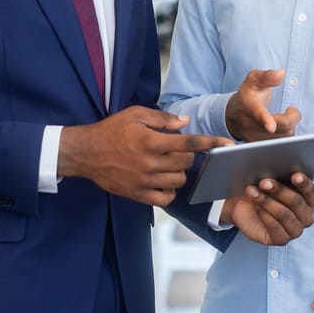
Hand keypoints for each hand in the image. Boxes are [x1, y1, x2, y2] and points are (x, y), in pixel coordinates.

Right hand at [58, 106, 231, 206]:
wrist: (86, 153)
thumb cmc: (111, 130)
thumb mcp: (135, 114)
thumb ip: (162, 119)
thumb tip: (185, 122)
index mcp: (151, 141)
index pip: (189, 142)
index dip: (211, 142)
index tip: (227, 144)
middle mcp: (150, 162)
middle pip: (187, 162)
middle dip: (188, 155)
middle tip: (177, 150)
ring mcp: (144, 180)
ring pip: (179, 181)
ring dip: (180, 172)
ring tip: (168, 164)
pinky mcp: (138, 194)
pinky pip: (165, 198)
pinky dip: (169, 191)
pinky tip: (163, 181)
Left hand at [222, 170, 313, 245]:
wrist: (244, 205)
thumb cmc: (267, 190)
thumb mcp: (282, 178)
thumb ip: (302, 175)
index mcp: (311, 202)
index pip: (311, 193)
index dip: (304, 184)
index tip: (295, 175)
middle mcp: (306, 218)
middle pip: (296, 202)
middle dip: (280, 190)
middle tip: (264, 182)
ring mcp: (295, 231)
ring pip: (284, 214)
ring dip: (267, 201)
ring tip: (253, 191)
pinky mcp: (281, 240)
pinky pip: (275, 229)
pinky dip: (265, 216)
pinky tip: (256, 206)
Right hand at [224, 69, 300, 141]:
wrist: (236, 114)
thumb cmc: (249, 94)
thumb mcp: (254, 79)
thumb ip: (267, 76)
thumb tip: (281, 73)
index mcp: (249, 106)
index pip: (257, 112)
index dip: (264, 119)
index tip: (271, 126)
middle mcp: (249, 126)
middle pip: (280, 127)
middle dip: (292, 117)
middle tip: (291, 109)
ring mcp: (255, 139)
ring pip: (284, 137)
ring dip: (290, 126)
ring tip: (285, 117)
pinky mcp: (261, 148)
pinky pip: (283, 145)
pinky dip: (287, 135)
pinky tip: (283, 128)